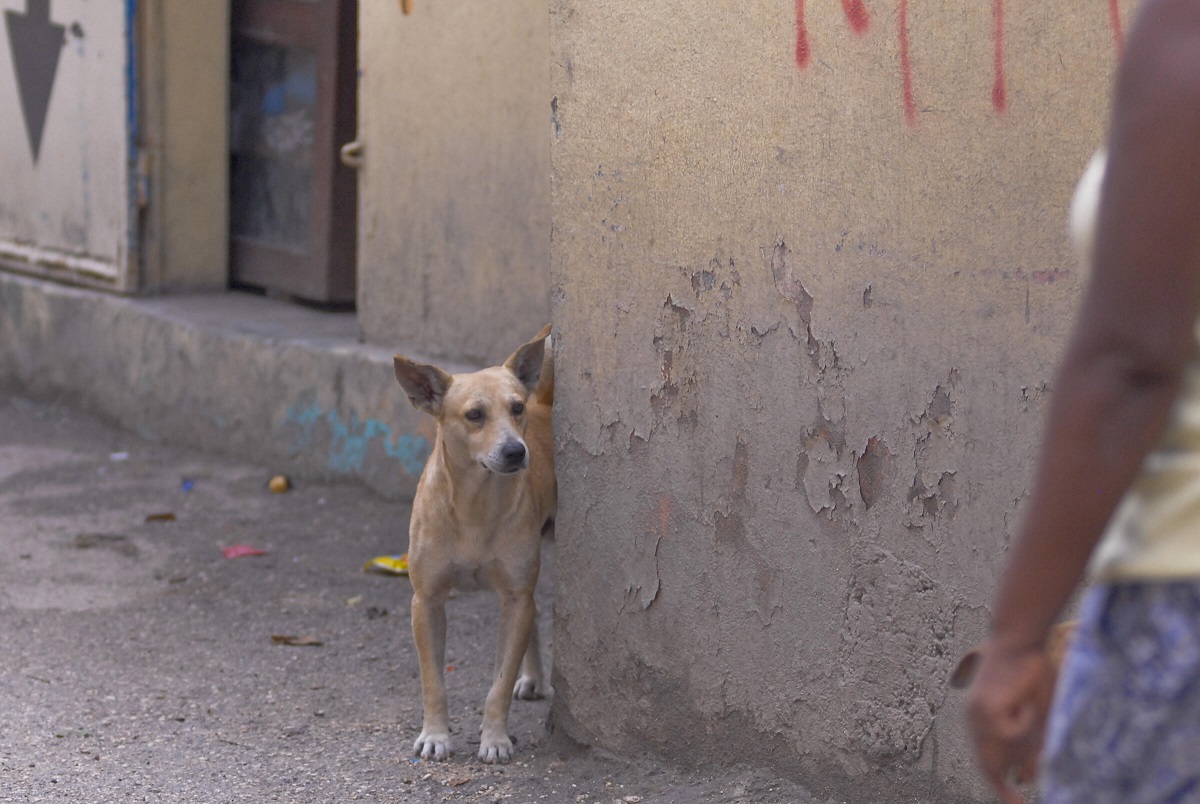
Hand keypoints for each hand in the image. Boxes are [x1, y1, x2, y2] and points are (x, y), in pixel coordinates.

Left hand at [966, 640, 1055, 802]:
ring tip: (1031, 707)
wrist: (1021, 641)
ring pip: (1006, 752)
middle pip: (993, 765)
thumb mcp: (1036, 717)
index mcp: (981, 725)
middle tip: (1033, 741)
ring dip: (1028, 738)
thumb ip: (1030, 747)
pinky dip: (1026, 722)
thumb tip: (1029, 778)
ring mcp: (975, 718)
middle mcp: (973, 723)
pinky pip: (1011, 734)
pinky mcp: (983, 710)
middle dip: (1018, 762)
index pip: (987, 765)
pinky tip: (1025, 701)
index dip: (1001, 788)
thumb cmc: (1033, 674)